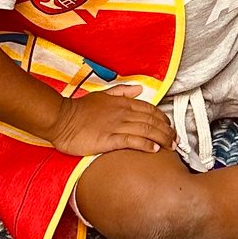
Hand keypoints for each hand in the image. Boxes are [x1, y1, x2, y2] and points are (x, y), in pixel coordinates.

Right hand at [48, 88, 174, 156]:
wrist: (61, 119)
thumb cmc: (80, 109)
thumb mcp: (102, 95)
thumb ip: (122, 92)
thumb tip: (139, 89)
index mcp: (122, 102)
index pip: (150, 109)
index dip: (163, 118)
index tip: (170, 127)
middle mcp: (123, 113)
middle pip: (152, 121)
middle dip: (167, 131)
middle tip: (176, 140)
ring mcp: (116, 126)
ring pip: (146, 130)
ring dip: (162, 139)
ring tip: (171, 146)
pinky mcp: (108, 139)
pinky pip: (131, 141)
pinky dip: (145, 144)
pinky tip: (154, 150)